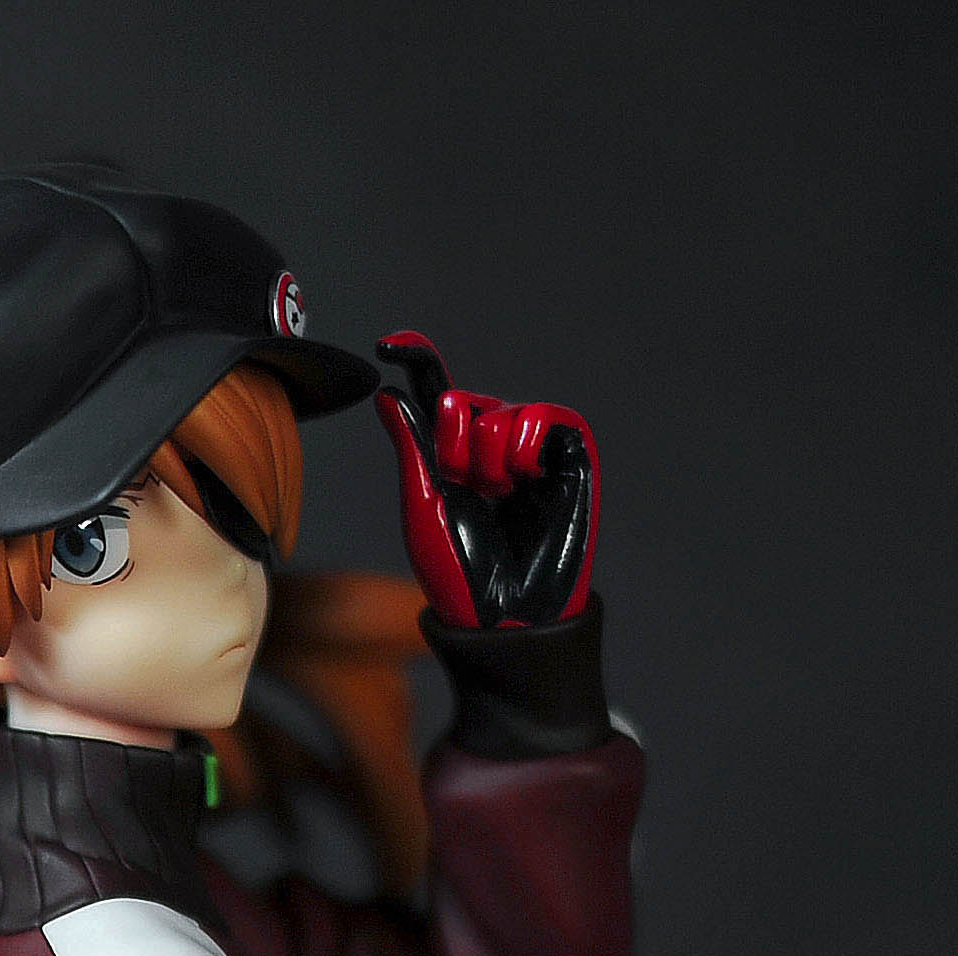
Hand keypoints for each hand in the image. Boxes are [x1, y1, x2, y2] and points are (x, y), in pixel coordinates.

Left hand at [372, 330, 596, 628]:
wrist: (506, 610)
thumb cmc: (459, 572)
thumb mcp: (423, 504)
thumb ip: (411, 445)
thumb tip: (387, 394)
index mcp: (450, 457)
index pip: (436, 395)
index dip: (418, 359)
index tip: (389, 342)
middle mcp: (490, 446)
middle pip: (461, 400)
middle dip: (451, 442)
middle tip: (463, 485)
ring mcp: (531, 449)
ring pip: (499, 409)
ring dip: (486, 454)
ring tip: (496, 496)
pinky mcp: (569, 454)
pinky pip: (543, 415)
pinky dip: (523, 443)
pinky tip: (521, 480)